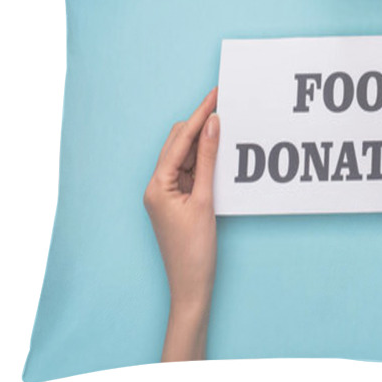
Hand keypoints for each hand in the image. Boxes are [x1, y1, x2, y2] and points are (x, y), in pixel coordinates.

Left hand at [143, 87, 219, 361]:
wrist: (190, 287)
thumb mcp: (204, 200)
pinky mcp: (175, 201)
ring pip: (183, 155)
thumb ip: (207, 159)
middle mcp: (156, 186)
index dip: (199, 115)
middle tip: (222, 104)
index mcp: (157, 185)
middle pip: (177, 143)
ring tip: (225, 125)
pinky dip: (202, 160)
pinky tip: (218, 152)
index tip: (215, 95)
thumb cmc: (195, 250)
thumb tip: (212, 125)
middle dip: (198, 123)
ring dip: (202, 141)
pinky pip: (189, 171)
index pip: (180, 140)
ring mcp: (165, 194)